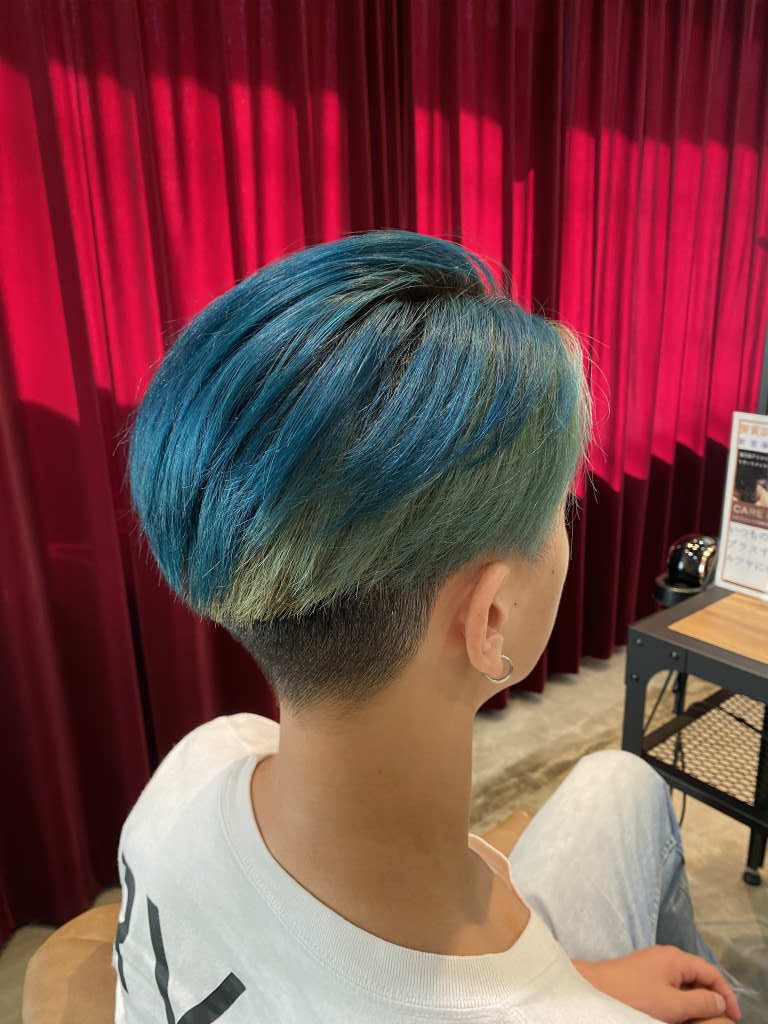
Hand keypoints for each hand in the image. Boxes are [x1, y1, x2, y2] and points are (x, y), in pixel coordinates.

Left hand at [572, 945, 740, 1022]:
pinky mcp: (642, 974)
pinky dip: (679, 999)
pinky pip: (669, 985)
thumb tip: (719, 1000)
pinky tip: (678, 1014)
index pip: (711, 972)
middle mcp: (665, 956)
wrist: (593, 990)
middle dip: (710, 998)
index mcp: (675, 958)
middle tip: (718, 1021)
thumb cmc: (632, 996)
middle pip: (697, 975)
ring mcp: (652, 964)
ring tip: (699, 1020)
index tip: (734, 1016)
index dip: (726, 994)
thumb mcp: (672, 1004)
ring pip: (683, 982)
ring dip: (694, 1000)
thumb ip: (700, 1002)